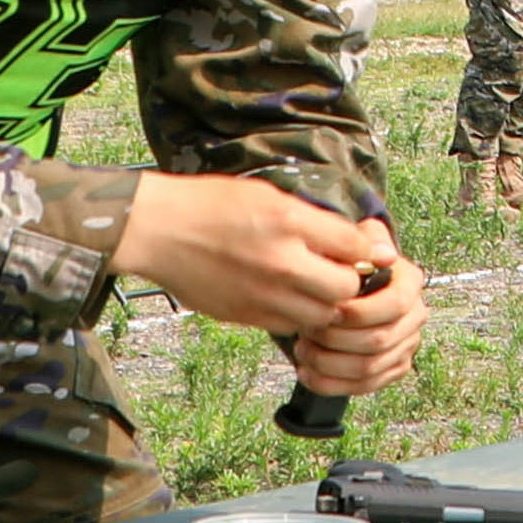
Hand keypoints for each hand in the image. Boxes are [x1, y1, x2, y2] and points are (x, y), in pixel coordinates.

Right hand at [122, 173, 409, 367]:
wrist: (157, 230)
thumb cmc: (210, 205)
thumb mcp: (267, 196)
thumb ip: (316, 221)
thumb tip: (364, 240)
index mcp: (289, 222)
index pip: (355, 246)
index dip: (366, 250)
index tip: (362, 250)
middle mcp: (281, 262)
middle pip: (346, 288)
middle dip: (349, 282)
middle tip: (338, 271)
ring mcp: (263, 294)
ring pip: (321, 315)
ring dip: (325, 304)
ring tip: (312, 288)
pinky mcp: (245, 316)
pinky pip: (289, 326)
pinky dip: (296, 316)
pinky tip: (284, 298)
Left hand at [292, 238, 426, 400]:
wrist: (357, 284)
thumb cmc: (353, 263)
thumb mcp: (358, 240)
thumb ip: (366, 240)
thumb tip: (384, 253)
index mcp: (409, 284)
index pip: (392, 306)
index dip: (356, 313)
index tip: (326, 310)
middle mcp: (414, 316)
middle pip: (378, 341)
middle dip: (336, 340)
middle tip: (306, 332)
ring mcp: (406, 345)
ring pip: (369, 368)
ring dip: (330, 364)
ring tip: (303, 351)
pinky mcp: (393, 369)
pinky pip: (365, 386)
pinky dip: (331, 384)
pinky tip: (308, 373)